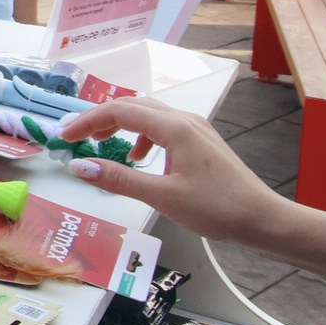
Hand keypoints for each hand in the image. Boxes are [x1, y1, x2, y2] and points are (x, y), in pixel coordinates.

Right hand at [62, 98, 292, 245]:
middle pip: (133, 106)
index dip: (87, 121)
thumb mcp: (162, 196)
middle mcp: (184, 119)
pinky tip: (139, 159)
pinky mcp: (200, 142)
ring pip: (148, 115)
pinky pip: (162, 128)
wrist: (262, 218)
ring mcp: (195, 129)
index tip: (64, 137)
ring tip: (101, 145)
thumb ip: (119, 179)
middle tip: (76, 139)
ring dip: (120, 126)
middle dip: (101, 119)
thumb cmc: (216, 208)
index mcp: (174, 127)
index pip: (119, 110)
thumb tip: (80, 166)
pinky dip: (141, 137)